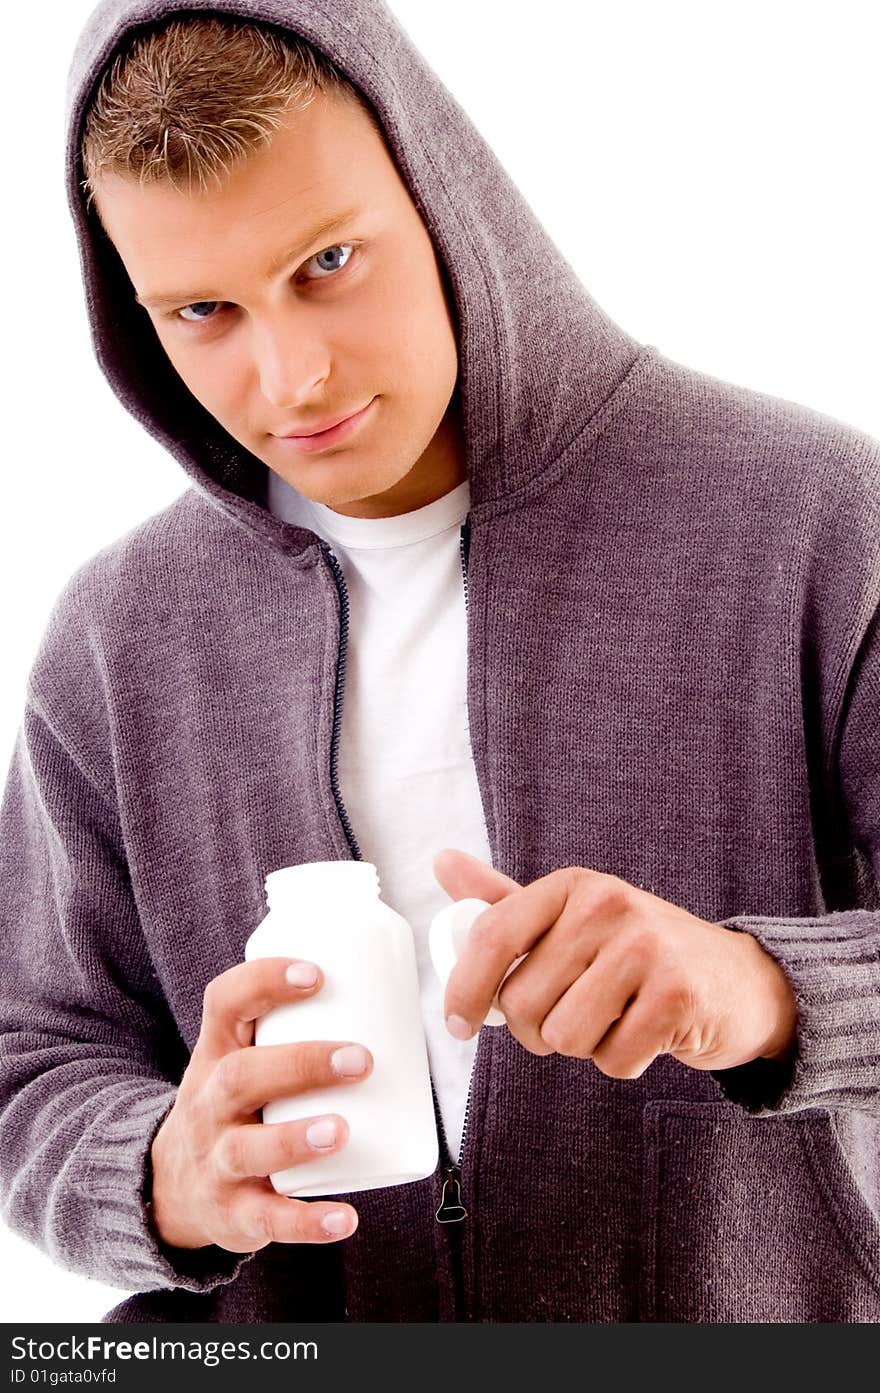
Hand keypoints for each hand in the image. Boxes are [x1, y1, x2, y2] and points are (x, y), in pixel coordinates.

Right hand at [148, 957, 372, 1251]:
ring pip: (246, 1149)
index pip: (223, 1003)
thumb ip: (292, 1028)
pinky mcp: (232, 1212)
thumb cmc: (234, 1105)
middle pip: (238, 1077)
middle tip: (361, 1059)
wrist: (171, 1186)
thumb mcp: (239, 1059)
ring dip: (295, 1139)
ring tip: (342, 1130)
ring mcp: (216, 1160)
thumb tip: (395, 996)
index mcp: (215, 1053)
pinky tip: (345, 1218)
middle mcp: (207, 1104)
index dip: (264, 982)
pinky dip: (305, 1223)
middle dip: (300, 1065)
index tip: (316, 973)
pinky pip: (265, 1220)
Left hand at [433, 850, 797, 1076]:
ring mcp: (645, 947)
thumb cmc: (636, 953)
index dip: (464, 990)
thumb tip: (441, 863)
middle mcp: (607, 905)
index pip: (492, 935)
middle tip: (573, 1015)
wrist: (735, 981)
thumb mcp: (572, 918)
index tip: (459, 1025)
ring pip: (563, 1036)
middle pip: (521, 1002)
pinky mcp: (677, 995)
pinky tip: (645, 1033)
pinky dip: (621, 1061)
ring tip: (613, 1019)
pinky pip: (612, 1059)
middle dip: (536, 1029)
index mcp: (572, 885)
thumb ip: (506, 901)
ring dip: (581, 1046)